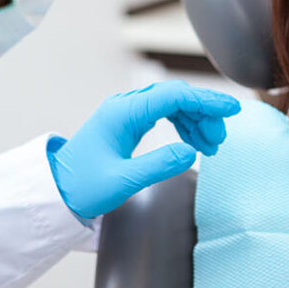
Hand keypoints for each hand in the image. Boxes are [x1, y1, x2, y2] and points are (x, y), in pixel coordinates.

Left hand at [46, 80, 240, 218]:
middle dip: (204, 113)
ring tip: (211, 145)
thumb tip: (191, 152)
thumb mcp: (122, 182)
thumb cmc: (83, 187)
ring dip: (195, 120)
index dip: (206, 100)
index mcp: (123, 113)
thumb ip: (158, 166)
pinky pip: (164, 114)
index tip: (231, 109)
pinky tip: (194, 142)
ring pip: (172, 105)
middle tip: (219, 141)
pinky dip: (183, 125)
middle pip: (176, 96)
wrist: (57, 191)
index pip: (174, 96)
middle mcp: (126, 106)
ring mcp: (127, 113)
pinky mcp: (129, 122)